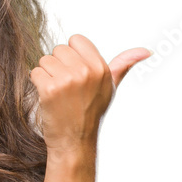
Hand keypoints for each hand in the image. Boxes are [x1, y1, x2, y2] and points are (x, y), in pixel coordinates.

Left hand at [28, 34, 151, 151]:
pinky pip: (35, 72)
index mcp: (101, 68)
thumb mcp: (110, 87)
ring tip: (58, 93)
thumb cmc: (91, 113)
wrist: (74, 142)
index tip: (75, 74)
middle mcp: (86, 71)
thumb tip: (147, 51)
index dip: (72, 56)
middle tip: (66, 87)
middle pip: (58, 49)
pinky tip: (48, 98)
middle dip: (58, 65)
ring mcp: (68, 80)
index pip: (76, 39)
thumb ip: (124, 65)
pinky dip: (37, 84)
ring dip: (46, 75)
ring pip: (45, 60)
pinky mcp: (50, 89)